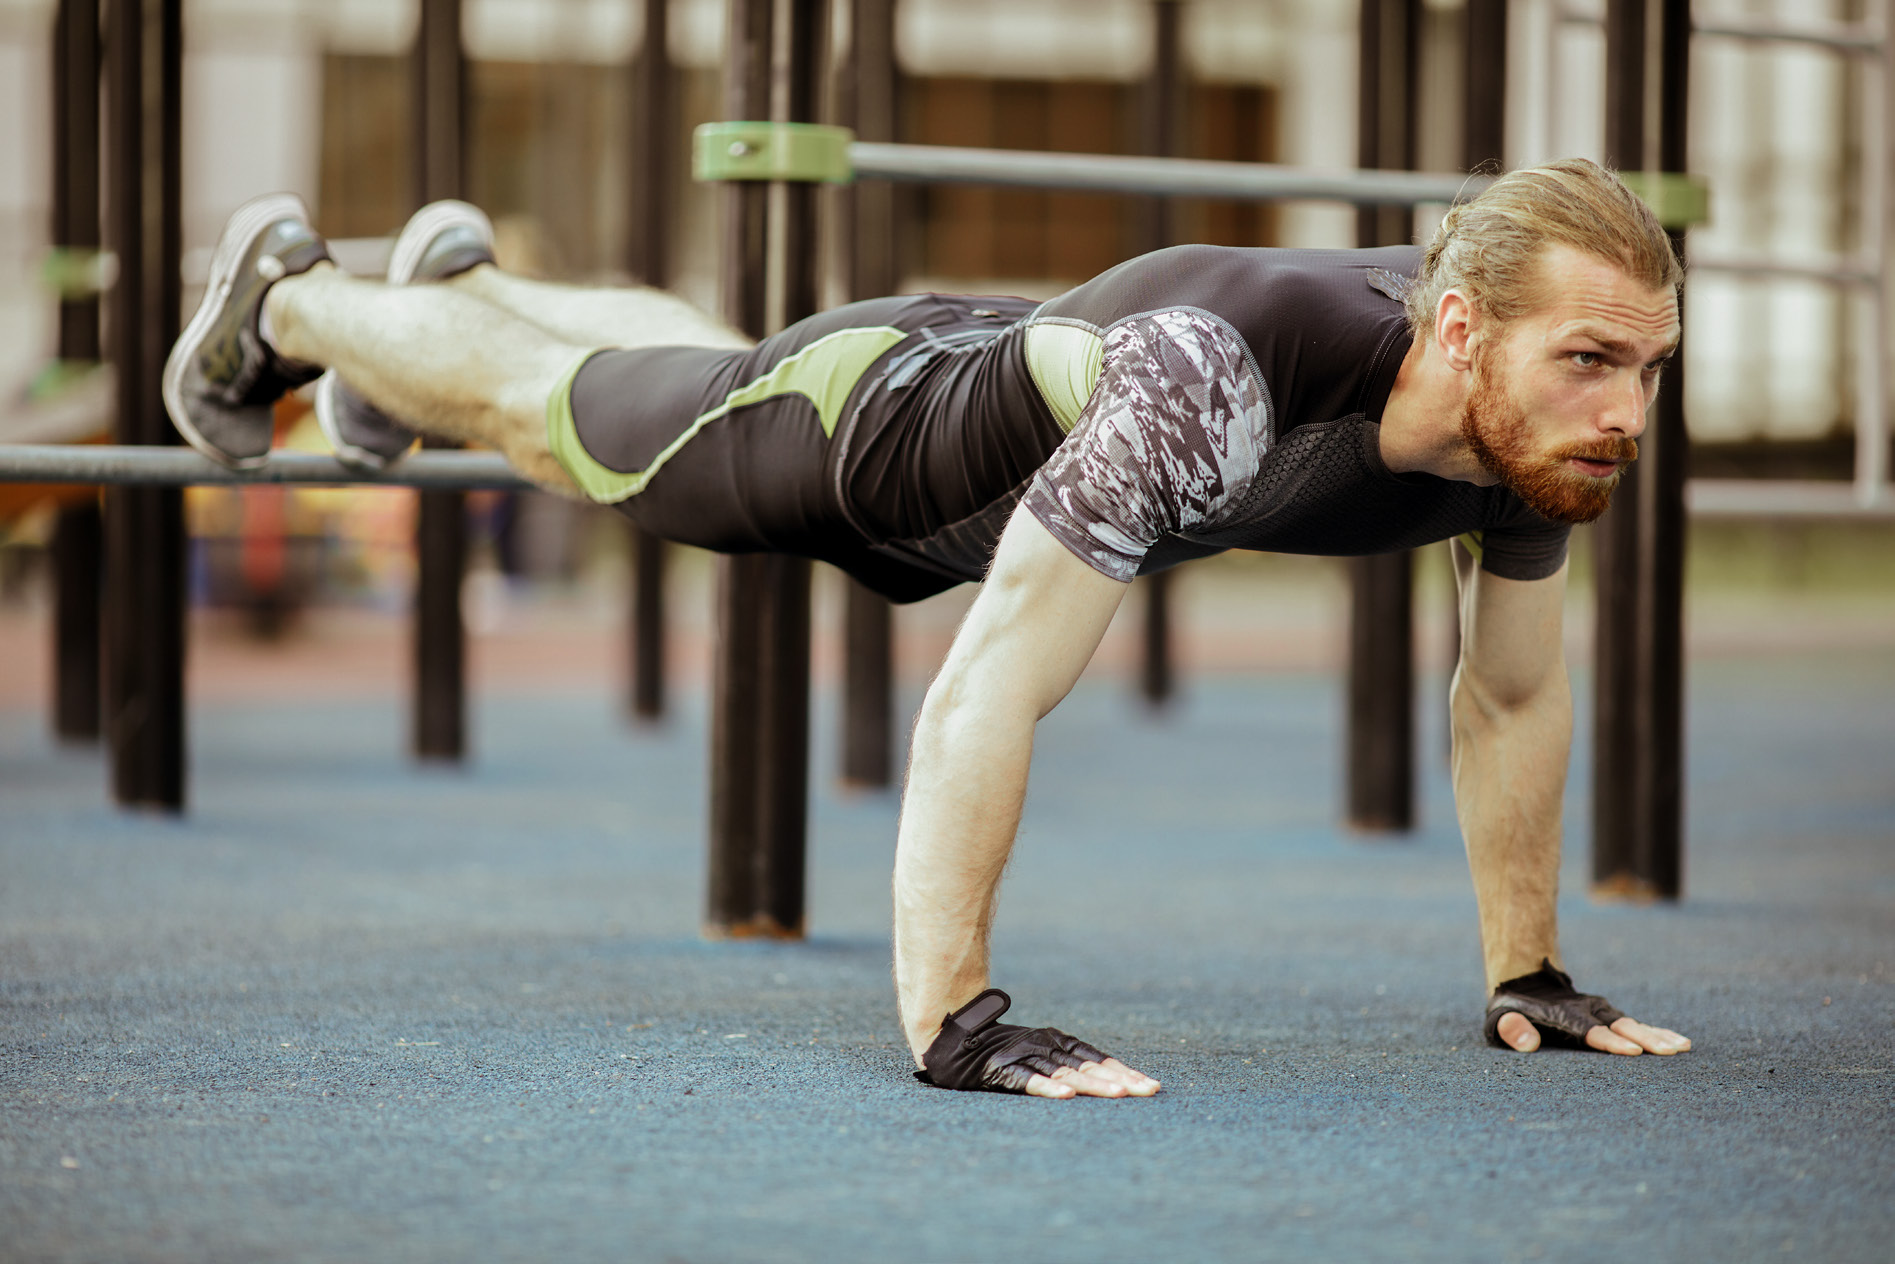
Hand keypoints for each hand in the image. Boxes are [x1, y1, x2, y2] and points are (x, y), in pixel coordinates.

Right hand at [917, 989, 1160, 1097]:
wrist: (950, 1035)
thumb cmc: (996, 1049)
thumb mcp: (1034, 1051)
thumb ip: (1061, 1063)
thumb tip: (1098, 1080)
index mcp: (1055, 1041)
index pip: (1096, 1058)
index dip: (1123, 1071)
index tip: (1150, 1085)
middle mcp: (1043, 1045)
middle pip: (1089, 1065)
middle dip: (1121, 1079)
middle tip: (1149, 1091)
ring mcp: (1023, 1055)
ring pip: (1065, 1072)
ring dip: (1094, 1085)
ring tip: (1120, 1095)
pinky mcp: (1000, 1068)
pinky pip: (1028, 1080)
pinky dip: (1048, 1088)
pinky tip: (1067, 1097)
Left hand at [1485, 959, 1691, 1055]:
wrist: (1524, 981)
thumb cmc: (1512, 1010)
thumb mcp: (1501, 1019)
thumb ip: (1511, 1030)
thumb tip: (1527, 1043)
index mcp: (1564, 1017)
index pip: (1589, 1032)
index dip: (1610, 1042)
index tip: (1634, 1051)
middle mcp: (1588, 1012)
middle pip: (1620, 1027)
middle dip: (1646, 1039)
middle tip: (1673, 1051)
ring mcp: (1600, 1012)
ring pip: (1633, 1024)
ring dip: (1658, 1035)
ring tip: (1684, 1047)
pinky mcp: (1608, 1016)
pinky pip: (1635, 1025)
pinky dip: (1657, 1032)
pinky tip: (1679, 1041)